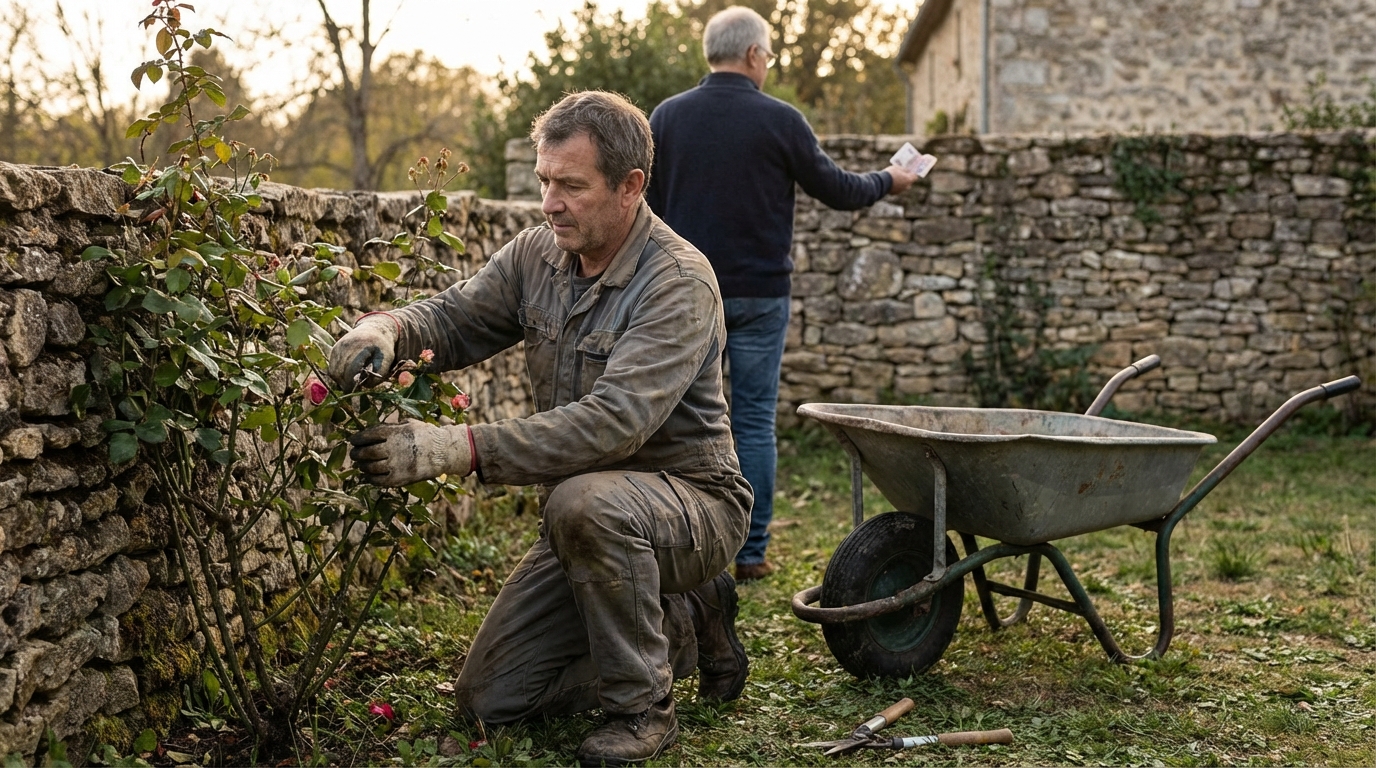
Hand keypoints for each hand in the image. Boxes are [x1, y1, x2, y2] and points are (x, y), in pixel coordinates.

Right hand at [328, 314, 397, 392]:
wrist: (374, 330)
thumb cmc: (382, 348)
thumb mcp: (387, 360)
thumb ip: (378, 373)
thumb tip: (363, 385)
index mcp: (361, 346)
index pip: (351, 369)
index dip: (352, 383)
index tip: (356, 392)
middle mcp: (345, 345)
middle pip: (339, 372)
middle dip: (346, 384)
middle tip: (354, 390)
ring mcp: (337, 347)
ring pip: (333, 372)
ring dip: (341, 381)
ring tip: (352, 383)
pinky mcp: (333, 350)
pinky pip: (331, 368)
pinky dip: (338, 375)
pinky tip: (348, 376)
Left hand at [348, 421, 472, 486]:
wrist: (445, 452)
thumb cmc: (426, 435)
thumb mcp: (410, 424)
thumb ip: (391, 427)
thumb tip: (371, 432)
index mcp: (396, 433)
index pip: (369, 435)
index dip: (358, 438)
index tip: (353, 440)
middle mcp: (394, 448)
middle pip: (367, 452)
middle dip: (357, 453)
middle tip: (354, 454)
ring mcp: (397, 464)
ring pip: (371, 467)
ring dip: (362, 466)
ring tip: (360, 465)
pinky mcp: (401, 478)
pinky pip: (380, 480)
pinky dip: (371, 478)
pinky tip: (368, 475)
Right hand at [883, 164, 919, 194]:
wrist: (882, 182)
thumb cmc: (891, 173)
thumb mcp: (898, 168)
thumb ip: (904, 169)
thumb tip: (907, 170)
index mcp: (909, 180)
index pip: (915, 177)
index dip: (913, 173)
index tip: (910, 171)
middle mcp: (906, 186)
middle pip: (909, 183)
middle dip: (907, 179)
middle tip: (902, 174)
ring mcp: (900, 191)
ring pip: (903, 186)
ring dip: (901, 183)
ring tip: (895, 178)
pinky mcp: (894, 193)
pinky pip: (897, 189)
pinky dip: (895, 186)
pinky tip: (891, 182)